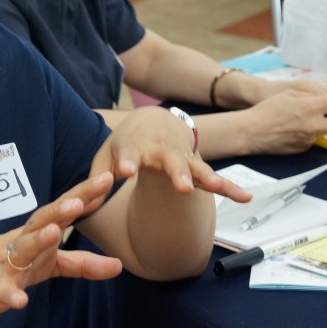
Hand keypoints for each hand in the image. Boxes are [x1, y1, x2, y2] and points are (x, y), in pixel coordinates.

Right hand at [0, 172, 123, 315]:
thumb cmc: (9, 264)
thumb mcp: (49, 264)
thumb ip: (82, 264)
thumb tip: (120, 265)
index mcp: (37, 231)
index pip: (63, 209)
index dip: (84, 194)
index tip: (108, 177)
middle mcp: (23, 242)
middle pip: (43, 220)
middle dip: (61, 209)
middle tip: (79, 200)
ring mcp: (7, 264)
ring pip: (23, 249)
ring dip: (37, 240)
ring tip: (53, 233)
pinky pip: (3, 292)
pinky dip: (11, 296)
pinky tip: (21, 301)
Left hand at [106, 107, 251, 202]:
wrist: (153, 121)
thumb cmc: (125, 144)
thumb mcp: (106, 156)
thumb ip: (96, 179)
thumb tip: (80, 205)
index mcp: (134, 147)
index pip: (129, 154)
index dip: (127, 162)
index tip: (125, 171)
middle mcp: (160, 151)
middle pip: (170, 162)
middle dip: (176, 172)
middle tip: (181, 185)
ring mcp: (182, 158)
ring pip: (197, 168)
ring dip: (207, 178)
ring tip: (217, 188)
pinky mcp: (197, 166)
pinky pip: (216, 178)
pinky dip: (231, 187)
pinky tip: (246, 198)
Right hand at [236, 88, 326, 153]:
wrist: (252, 131)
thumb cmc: (268, 109)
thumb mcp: (290, 93)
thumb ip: (313, 96)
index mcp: (311, 107)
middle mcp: (314, 125)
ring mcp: (310, 139)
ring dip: (325, 126)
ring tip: (308, 120)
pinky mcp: (304, 148)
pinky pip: (314, 140)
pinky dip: (310, 134)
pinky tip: (296, 129)